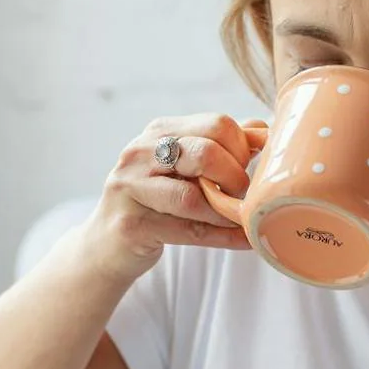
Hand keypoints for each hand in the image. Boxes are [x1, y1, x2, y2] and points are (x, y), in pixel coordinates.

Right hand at [86, 113, 267, 280]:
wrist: (107, 244)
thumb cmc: (155, 203)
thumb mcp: (185, 168)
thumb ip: (221, 147)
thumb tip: (261, 129)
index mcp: (159, 131)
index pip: (216, 125)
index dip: (243, 150)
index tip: (247, 170)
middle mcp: (141, 153)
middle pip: (206, 153)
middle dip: (235, 178)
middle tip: (242, 196)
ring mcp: (131, 188)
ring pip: (193, 196)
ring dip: (226, 212)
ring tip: (242, 219)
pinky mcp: (132, 225)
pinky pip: (189, 231)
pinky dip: (223, 237)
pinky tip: (245, 239)